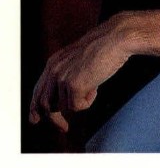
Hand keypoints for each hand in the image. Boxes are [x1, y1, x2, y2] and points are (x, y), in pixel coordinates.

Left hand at [29, 15, 130, 131]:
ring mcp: (62, 77)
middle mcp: (53, 69)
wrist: (117, 38)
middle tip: (65, 129)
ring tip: (93, 86)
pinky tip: (97, 85)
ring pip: (64, 108)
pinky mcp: (74, 85)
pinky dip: (89, 101)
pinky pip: (78, 107)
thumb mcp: (78, 61)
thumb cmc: (104, 48)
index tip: (35, 120)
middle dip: (54, 120)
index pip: (38, 90)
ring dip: (80, 102)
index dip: (35, 108)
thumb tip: (62, 100)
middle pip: (45, 104)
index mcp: (53, 62)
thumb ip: (67, 75)